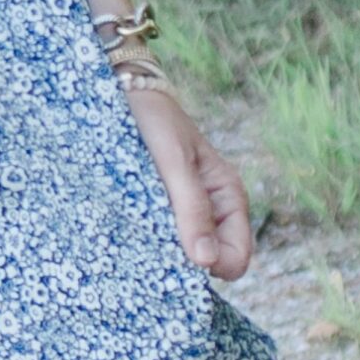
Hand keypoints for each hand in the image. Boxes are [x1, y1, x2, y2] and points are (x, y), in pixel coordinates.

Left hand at [124, 80, 255, 284]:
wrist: (125, 93)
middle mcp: (211, 210)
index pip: (234, 259)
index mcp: (228, 197)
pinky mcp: (159, 210)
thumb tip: (206, 262)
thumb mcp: (174, 162)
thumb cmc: (155, 120)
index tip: (174, 254)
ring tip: (135, 230)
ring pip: (182, 255)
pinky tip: (128, 228)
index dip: (210, 266)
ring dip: (162, 252)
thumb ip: (192, 209)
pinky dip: (147, 242)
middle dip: (183, 261)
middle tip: (149, 241)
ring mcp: (185, 212)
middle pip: (208, 263)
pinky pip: (161, 241)